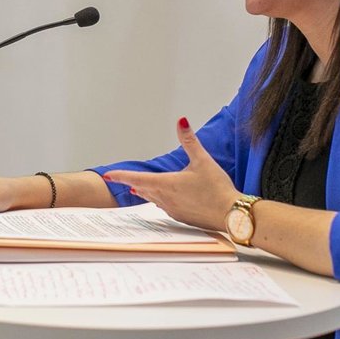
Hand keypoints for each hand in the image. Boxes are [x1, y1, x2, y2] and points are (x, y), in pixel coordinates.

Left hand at [103, 117, 240, 231]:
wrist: (232, 215)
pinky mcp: (181, 217)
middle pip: (143, 189)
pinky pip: (164, 207)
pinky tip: (162, 199)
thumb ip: (189, 140)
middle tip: (119, 179)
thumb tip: (181, 121)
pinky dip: (159, 200)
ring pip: (152, 199)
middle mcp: (166, 199)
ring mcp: (173, 210)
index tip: (107, 175)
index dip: (121, 175)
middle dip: (132, 182)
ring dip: (144, 192)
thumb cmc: (218, 188)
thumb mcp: (203, 160)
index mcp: (167, 184)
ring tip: (137, 187)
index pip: (137, 178)